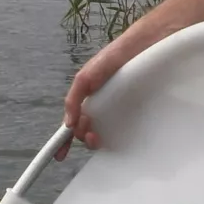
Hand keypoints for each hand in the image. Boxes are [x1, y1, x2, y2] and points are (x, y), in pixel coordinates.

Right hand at [56, 46, 124, 160]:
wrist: (142, 47)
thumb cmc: (113, 58)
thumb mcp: (85, 77)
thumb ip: (73, 100)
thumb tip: (68, 124)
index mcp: (88, 100)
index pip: (73, 124)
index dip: (64, 140)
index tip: (60, 156)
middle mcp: (101, 108)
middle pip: (86, 132)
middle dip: (83, 136)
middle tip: (89, 131)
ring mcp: (118, 111)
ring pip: (103, 133)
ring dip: (94, 139)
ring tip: (97, 135)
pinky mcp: (135, 112)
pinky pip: (124, 130)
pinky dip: (117, 137)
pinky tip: (115, 137)